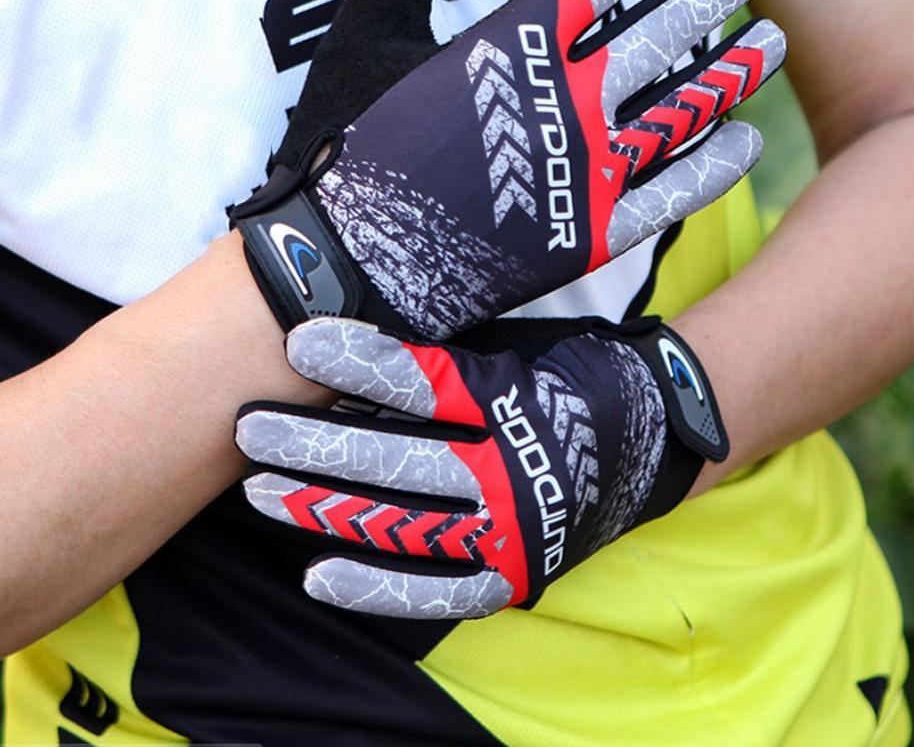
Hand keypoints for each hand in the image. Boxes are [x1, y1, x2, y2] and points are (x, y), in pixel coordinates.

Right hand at [232, 0, 784, 337]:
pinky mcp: (588, 234)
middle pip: (656, 34)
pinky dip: (707, 165)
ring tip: (768, 41)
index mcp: (511, 46)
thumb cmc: (354, 143)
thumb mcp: (367, 30)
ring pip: (678, 110)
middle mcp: (563, 102)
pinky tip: (741, 137)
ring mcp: (583, 170)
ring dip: (728, 73)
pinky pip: (667, 194)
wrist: (352, 263)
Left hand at [235, 315, 724, 618]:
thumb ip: (451, 351)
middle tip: (251, 427)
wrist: (655, 434)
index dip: (361, 360)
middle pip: (400, 460)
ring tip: (261, 492)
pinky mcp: (514, 571)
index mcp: (516, 399)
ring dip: (326, 509)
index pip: (426, 382)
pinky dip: (379, 585)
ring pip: (405, 525)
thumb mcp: (518, 349)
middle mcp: (513, 469)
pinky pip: (439, 588)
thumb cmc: (570, 375)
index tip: (300, 340)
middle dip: (316, 443)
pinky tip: (317, 575)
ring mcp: (512, 528)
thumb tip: (360, 333)